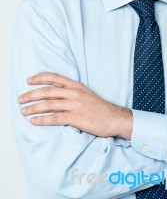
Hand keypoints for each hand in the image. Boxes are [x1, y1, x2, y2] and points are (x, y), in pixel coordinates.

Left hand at [18, 73, 132, 139]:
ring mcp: (75, 105)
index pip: (54, 78)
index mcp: (76, 85)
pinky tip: (34, 121)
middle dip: (31, 95)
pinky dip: (42, 119)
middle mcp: (74, 93)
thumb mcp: (86, 94)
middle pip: (47, 91)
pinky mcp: (76, 117)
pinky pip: (55, 118)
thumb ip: (72, 92)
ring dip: (33, 108)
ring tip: (23, 111)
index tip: (28, 81)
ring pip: (48, 105)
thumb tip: (54, 95)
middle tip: (21, 99)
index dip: (40, 78)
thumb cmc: (100, 108)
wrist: (114, 118)